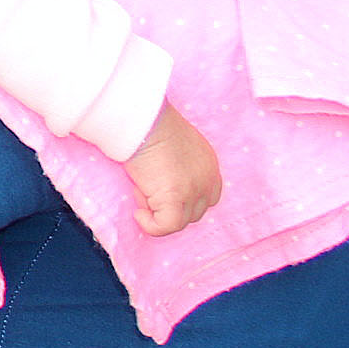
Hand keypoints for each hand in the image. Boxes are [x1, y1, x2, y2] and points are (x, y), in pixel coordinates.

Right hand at [125, 101, 224, 234]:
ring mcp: (194, 191)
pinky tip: (138, 214)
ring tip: (139, 194)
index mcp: (209, 165)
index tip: (160, 192)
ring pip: (180, 221)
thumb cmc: (149, 125)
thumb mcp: (173, 145)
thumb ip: (177, 166)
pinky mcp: (175, 198)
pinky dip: (151, 226)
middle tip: (144, 191)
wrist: (142, 121)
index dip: (185, 201)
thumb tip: (156, 186)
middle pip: (195, 212)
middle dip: (171, 208)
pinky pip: (166, 227)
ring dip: (158, 213)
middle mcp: (208, 180)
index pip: (207, 197)